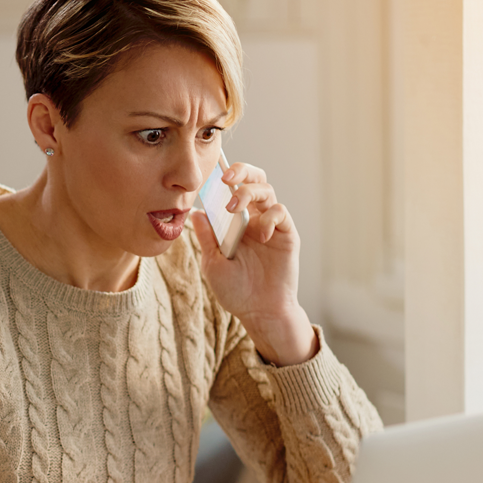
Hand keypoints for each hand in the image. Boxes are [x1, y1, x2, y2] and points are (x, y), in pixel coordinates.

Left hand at [189, 161, 316, 365]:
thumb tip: (195, 212)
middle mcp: (254, 218)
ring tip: (235, 208)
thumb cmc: (235, 290)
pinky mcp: (287, 234)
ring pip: (266, 191)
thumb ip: (207, 237)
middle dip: (241, 171)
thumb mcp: (213, 263)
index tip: (211, 171)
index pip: (231, 190)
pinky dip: (270, 217)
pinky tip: (261, 234)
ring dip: (249, 192)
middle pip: (253, 180)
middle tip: (226, 177)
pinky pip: (281, 212)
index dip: (224, 176)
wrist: (260, 311)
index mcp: (234, 222)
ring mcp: (271, 225)